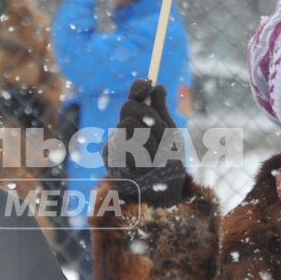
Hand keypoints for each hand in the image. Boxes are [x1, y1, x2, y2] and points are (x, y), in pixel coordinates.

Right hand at [106, 79, 191, 205]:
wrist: (162, 194)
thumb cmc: (169, 163)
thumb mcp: (171, 134)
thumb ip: (161, 112)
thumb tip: (158, 86)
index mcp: (139, 120)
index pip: (134, 96)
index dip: (139, 88)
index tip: (149, 84)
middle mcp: (124, 128)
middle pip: (128, 106)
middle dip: (149, 116)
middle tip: (159, 130)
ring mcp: (115, 142)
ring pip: (127, 124)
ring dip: (149, 139)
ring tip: (158, 156)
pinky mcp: (109, 157)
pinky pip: (122, 144)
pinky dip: (140, 153)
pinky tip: (146, 164)